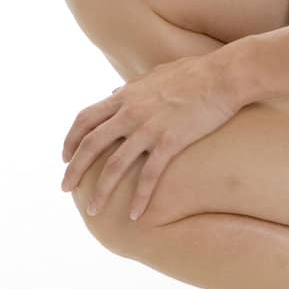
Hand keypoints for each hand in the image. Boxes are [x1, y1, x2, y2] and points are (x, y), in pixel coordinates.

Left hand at [60, 51, 245, 221]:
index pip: (85, 119)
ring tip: (94, 211)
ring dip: (100, 191)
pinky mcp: (171, 141)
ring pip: (114, 166)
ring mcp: (149, 127)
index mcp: (125, 96)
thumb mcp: (155, 74)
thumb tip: (113, 92)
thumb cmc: (195, 73)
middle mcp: (131, 112)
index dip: (70, 139)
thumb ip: (131, 87)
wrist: (224, 75)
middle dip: (74, 169)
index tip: (64, 156)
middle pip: (91, 145)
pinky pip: (149, 175)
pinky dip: (139, 198)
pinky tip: (136, 215)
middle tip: (65, 189)